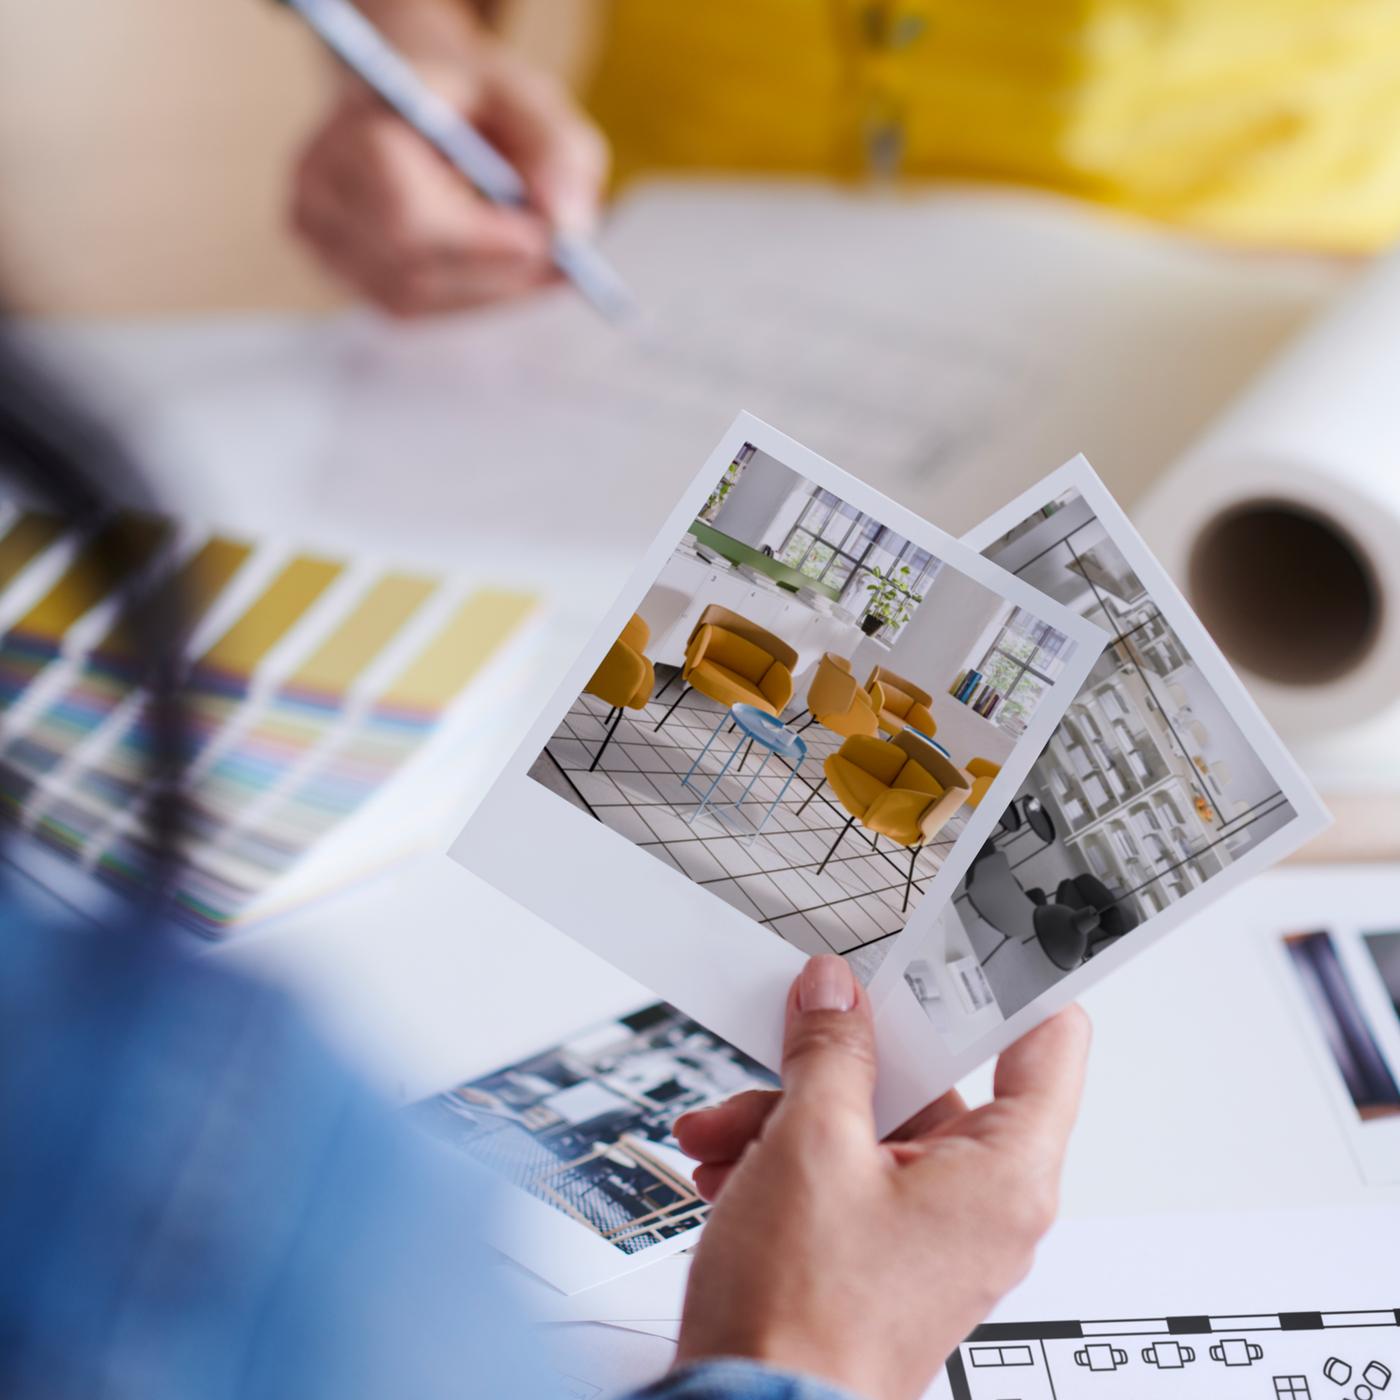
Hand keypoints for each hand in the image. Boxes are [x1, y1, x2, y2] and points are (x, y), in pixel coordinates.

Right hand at [290, 21, 608, 316]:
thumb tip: (568, 228)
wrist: (413, 101)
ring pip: (414, 299)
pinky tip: (500, 268)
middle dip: (496, 273)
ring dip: (487, 289)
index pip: (408, 217)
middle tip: (562, 266)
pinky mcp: (339, 272)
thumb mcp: (527, 100)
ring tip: (539, 260)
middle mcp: (320, 187)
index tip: (548, 244)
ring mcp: (320, 238)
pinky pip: (410, 309)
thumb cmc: (472, 101)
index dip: (482, 242)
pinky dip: (466, 296)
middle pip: (412, 269)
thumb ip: (556, 151)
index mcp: (354, 127)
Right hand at [673, 956, 1090, 1399]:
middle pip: (931, 1082)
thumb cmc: (805, 1322)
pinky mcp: (881, 1255)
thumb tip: (835, 997)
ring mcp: (930, 1234)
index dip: (1010, 982)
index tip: (974, 938)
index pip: (1048, 1043)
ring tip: (726, 1130)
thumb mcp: (809, 1146)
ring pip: (873, 1127)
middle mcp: (981, 1206)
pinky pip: (847, 1173)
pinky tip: (729, 1166)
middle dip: (840, 1062)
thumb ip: (830, 1052)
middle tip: (792, 1041)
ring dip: (791, 1113)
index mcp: (1004, 1175)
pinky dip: (788, 1159)